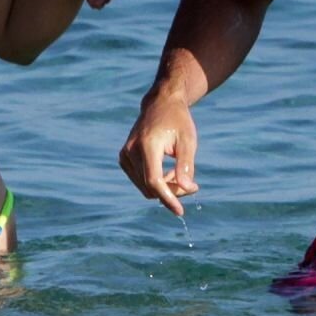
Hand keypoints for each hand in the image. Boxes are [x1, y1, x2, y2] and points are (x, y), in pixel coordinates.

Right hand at [119, 90, 199, 216]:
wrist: (160, 103)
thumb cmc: (178, 120)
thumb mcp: (188, 141)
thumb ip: (186, 166)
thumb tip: (187, 190)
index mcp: (147, 145)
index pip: (154, 181)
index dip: (168, 198)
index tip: (180, 212)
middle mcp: (131, 151)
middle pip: (150, 187)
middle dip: (171, 192)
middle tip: (191, 185)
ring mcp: (125, 155)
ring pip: (145, 187)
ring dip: (164, 187)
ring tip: (180, 173)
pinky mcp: (124, 158)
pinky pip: (140, 181)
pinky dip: (155, 182)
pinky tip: (168, 171)